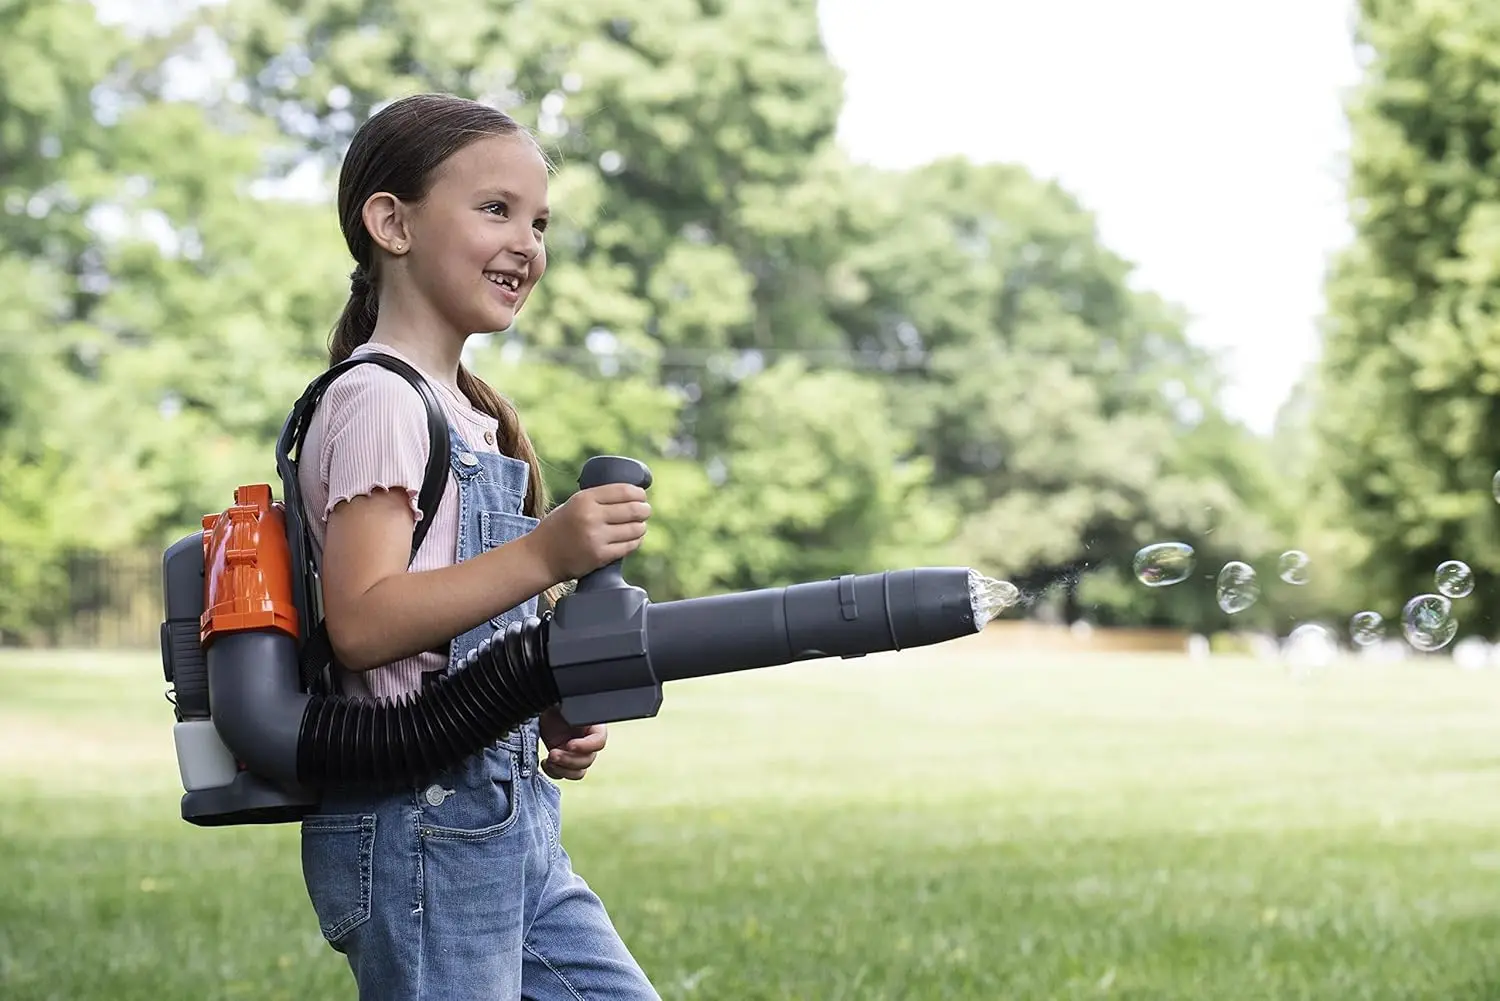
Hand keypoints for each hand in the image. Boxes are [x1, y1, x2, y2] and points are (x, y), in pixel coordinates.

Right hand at [527, 484, 649, 581]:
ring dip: (641, 526)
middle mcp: (591, 516)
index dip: (638, 493)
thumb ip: (597, 499)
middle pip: (633, 509)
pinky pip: (629, 546)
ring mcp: (596, 537)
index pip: (624, 491)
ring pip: (634, 529)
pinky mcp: (600, 556)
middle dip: (644, 510)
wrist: (540, 557)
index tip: (642, 496)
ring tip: (640, 525)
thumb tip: (631, 496)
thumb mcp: (573, 504)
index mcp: (584, 499)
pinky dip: (635, 541)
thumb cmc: (559, 528)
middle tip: (646, 511)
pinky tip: (634, 538)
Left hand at [538, 706, 607, 780]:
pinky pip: (565, 775)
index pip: (599, 741)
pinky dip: (554, 772)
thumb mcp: (568, 702)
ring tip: (549, 759)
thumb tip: (578, 713)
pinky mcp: (564, 760)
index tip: (569, 744)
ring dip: (563, 769)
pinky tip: (546, 762)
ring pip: (579, 772)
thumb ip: (577, 709)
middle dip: (569, 759)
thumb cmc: (555, 701)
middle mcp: (588, 742)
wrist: (541, 707)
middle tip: (553, 753)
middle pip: (588, 760)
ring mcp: (576, 753)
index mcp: (594, 726)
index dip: (586, 746)